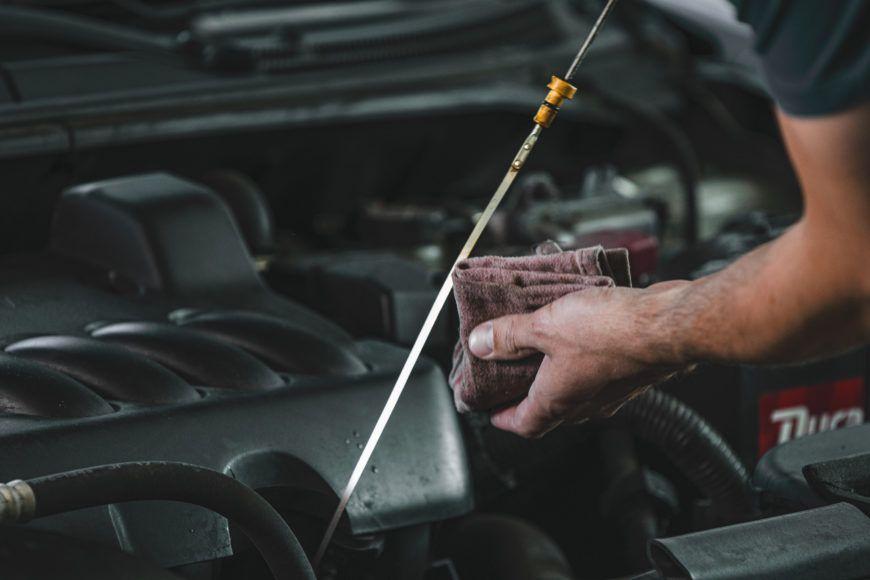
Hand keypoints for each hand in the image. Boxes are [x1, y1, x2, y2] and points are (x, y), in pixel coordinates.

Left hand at [467, 281, 690, 437]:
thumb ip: (509, 335)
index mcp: (558, 400)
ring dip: (555, 378)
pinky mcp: (629, 373)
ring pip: (575, 393)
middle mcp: (586, 403)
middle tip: (511, 379)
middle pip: (548, 412)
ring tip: (541, 351)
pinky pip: (597, 375)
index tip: (491, 412)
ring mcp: (611, 390)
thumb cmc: (612, 331)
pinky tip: (578, 335)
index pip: (524, 425)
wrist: (668, 325)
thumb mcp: (545, 326)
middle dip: (526, 398)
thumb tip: (480, 344)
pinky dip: (581, 362)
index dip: (503, 419)